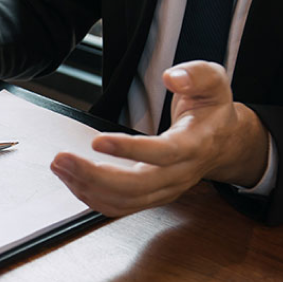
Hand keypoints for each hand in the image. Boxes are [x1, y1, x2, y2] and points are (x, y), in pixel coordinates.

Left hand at [50, 61, 268, 216]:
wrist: (223, 143)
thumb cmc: (212, 111)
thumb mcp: (214, 82)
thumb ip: (197, 75)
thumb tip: (172, 77)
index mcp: (195, 145)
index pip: (163, 154)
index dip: (130, 150)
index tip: (96, 141)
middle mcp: (180, 175)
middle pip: (136, 187)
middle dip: (93, 176)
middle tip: (61, 158)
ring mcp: (165, 190)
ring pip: (124, 202)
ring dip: (86, 187)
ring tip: (59, 166)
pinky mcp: (151, 197)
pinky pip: (119, 206)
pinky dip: (91, 196)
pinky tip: (71, 178)